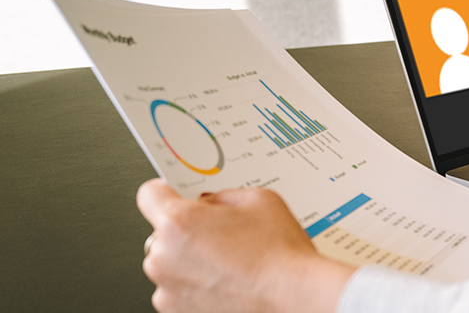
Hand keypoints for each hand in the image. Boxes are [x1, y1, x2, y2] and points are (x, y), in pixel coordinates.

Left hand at [137, 178, 355, 312]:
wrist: (294, 297)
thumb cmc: (280, 255)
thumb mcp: (260, 200)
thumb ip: (223, 197)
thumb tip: (211, 205)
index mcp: (178, 222)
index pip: (150, 194)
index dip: (166, 192)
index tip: (176, 196)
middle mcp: (163, 257)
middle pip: (163, 234)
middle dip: (188, 233)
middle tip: (222, 237)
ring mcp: (167, 289)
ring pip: (171, 266)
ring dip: (190, 263)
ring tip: (230, 266)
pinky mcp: (176, 312)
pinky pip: (179, 292)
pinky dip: (197, 289)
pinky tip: (227, 284)